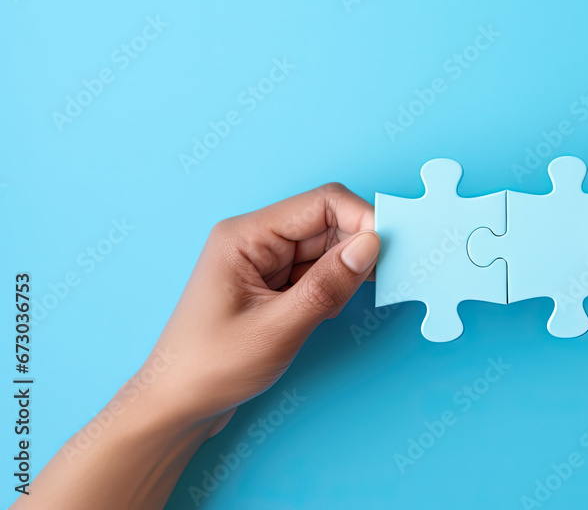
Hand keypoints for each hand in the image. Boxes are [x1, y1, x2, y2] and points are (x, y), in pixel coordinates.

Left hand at [148, 183, 380, 431]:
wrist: (176, 406)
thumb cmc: (211, 367)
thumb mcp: (277, 329)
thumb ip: (327, 285)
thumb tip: (371, 246)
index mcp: (246, 235)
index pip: (321, 203)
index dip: (362, 219)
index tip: (391, 249)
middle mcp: (256, 239)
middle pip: (327, 223)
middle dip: (356, 251)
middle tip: (373, 285)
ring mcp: (264, 261)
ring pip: (326, 249)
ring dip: (343, 275)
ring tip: (329, 312)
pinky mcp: (272, 284)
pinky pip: (317, 271)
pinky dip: (331, 289)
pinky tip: (323, 315)